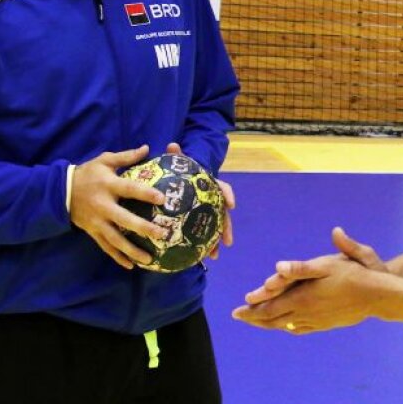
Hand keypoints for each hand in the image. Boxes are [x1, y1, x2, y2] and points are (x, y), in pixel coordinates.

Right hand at [70, 145, 165, 268]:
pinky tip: (131, 265)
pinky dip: (118, 257)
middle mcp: (103, 205)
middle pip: (124, 219)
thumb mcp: (104, 161)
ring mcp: (97, 221)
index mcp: (108, 185)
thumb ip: (126, 157)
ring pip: (115, 239)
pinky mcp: (92, 231)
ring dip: (132, 250)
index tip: (162, 198)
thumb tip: (147, 148)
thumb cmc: (88, 173)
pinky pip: (106, 247)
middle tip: (161, 234)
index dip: (145, 194)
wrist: (60, 191)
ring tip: (149, 259)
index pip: (130, 189)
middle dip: (143, 228)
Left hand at [166, 142, 234, 258]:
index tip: (231, 204)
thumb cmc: (182, 172)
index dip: (228, 195)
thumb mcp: (179, 164)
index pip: (223, 189)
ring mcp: (208, 212)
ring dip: (216, 242)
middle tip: (227, 241)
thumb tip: (172, 145)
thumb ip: (177, 156)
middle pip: (223, 215)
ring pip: (216, 228)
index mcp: (211, 186)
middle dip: (227, 228)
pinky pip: (202, 235)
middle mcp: (213, 201)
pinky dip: (201, 246)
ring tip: (213, 256)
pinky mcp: (199, 222)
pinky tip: (196, 258)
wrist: (183, 180)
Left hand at [232, 227, 387, 332]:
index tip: (236, 312)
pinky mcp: (325, 324)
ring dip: (268, 324)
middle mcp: (306, 313)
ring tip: (257, 322)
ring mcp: (316, 321)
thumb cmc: (356, 274)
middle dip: (254, 318)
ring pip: (285, 326)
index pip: (269, 308)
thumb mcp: (330, 264)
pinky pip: (300, 329)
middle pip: (273, 320)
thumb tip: (279, 265)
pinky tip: (285, 326)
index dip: (251, 310)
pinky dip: (286, 327)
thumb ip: (303, 266)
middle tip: (239, 317)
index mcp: (303, 298)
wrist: (378, 296)